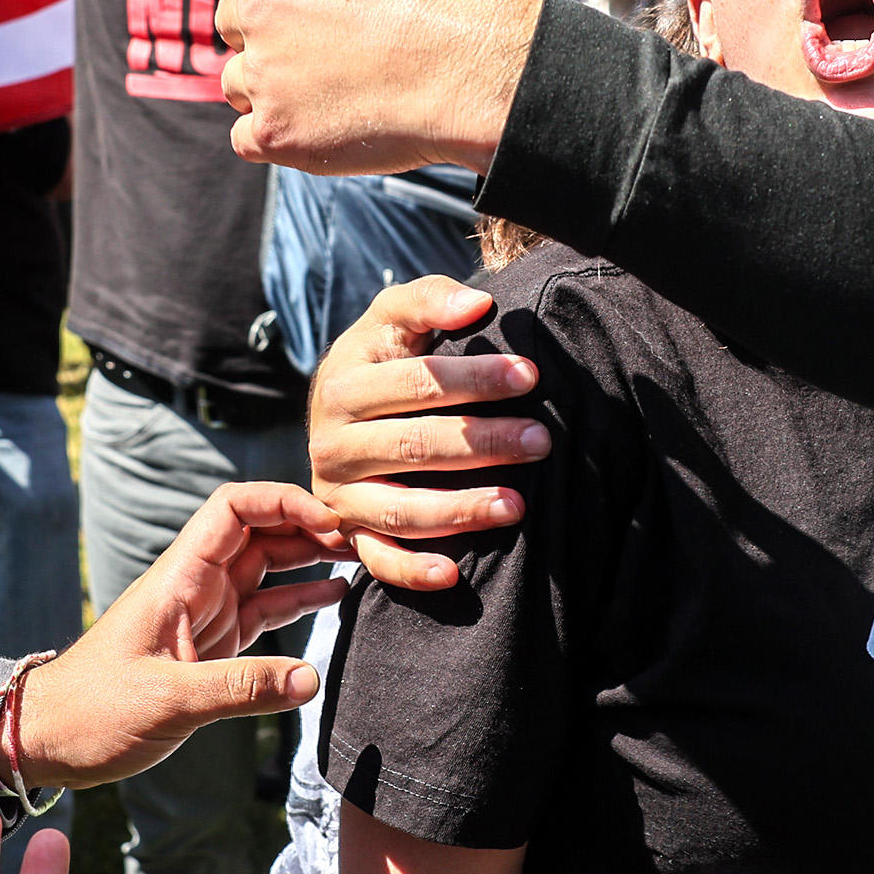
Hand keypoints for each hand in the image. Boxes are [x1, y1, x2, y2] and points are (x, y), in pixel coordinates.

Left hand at [16, 482, 349, 786]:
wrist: (46, 739)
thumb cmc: (91, 713)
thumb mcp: (165, 702)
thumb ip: (239, 689)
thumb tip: (311, 679)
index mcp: (177, 578)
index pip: (235, 508)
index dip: (285, 501)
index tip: (332, 522)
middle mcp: (194, 586)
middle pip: (261, 531)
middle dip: (311, 526)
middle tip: (365, 541)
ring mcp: (204, 614)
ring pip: (267, 568)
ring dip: (311, 559)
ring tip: (364, 559)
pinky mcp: (210, 647)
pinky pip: (264, 610)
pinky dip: (300, 600)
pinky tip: (336, 597)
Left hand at [218, 0, 541, 173]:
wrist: (474, 69)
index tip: (316, 5)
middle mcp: (262, 7)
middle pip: (235, 21)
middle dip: (267, 34)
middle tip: (313, 52)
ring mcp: (265, 73)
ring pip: (236, 81)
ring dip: (266, 87)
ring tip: (319, 95)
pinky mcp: (276, 131)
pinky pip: (245, 139)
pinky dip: (271, 136)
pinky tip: (307, 130)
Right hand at [308, 278, 547, 589]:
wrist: (335, 414)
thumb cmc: (380, 359)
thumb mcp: (390, 320)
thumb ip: (428, 299)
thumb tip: (478, 303)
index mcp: (343, 385)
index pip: (415, 383)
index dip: (474, 378)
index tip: (529, 376)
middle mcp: (332, 443)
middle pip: (413, 445)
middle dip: (482, 443)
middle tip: (541, 440)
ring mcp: (339, 494)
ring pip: (400, 508)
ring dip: (460, 509)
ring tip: (518, 505)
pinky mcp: (348, 534)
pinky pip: (378, 560)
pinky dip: (411, 572)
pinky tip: (453, 574)